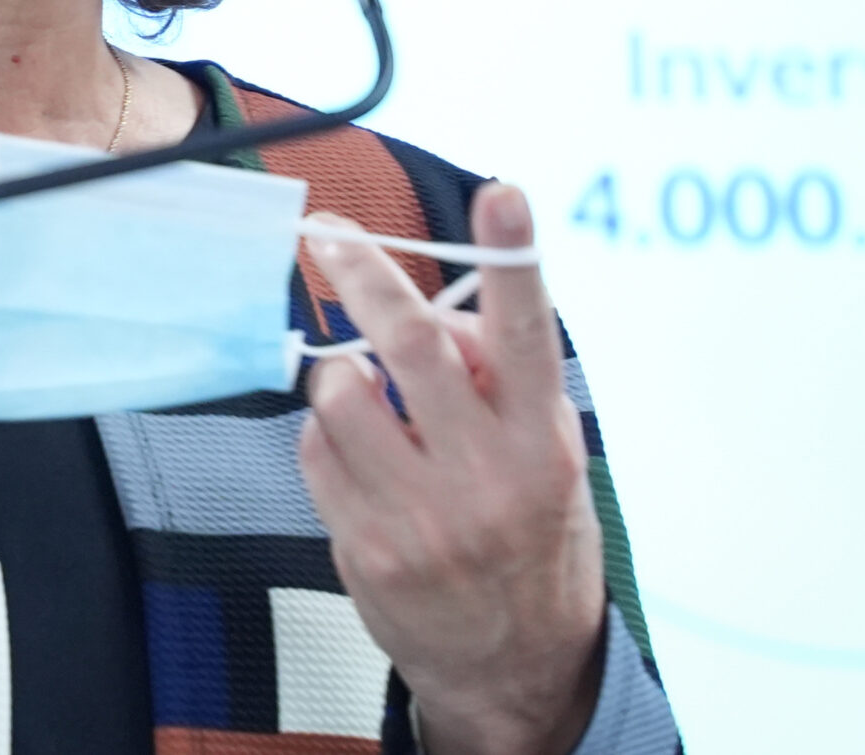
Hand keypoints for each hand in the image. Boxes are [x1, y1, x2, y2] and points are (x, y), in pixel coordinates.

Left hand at [296, 185, 607, 754]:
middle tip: (324, 229)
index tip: (500, 191)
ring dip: (338, 369)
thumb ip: (500, 383)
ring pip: (343, 391)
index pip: (530, 334)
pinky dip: (326, 434)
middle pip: (409, 345)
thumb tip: (433, 315)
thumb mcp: (547, 460)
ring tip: (362, 389)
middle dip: (360, 273)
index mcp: (542, 440)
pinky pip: (316, 451)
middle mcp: (488, 474)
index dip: (512, 258)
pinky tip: (358, 457)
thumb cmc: (530, 538)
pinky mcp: (368, 547)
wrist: (515, 672)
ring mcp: (424, 515)